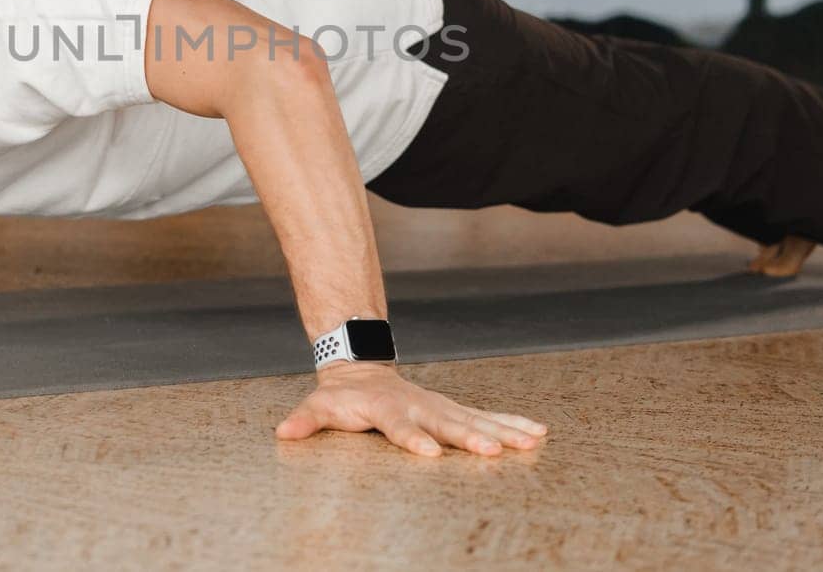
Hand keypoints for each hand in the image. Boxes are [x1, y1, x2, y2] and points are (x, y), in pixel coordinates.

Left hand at [275, 361, 547, 456]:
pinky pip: (487, 416)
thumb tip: (284, 431)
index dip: (413, 439)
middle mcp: (420, 407)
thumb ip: (306, 420)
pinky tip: (538, 432)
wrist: (362, 370)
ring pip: (476, 418)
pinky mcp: (454, 410)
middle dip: (471, 437)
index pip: (401, 427)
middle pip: (447, 423)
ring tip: (532, 441)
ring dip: (503, 430)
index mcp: (388, 409)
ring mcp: (440, 407)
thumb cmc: (342, 396)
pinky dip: (512, 423)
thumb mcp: (320, 406)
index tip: (430, 452)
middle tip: (495, 451)